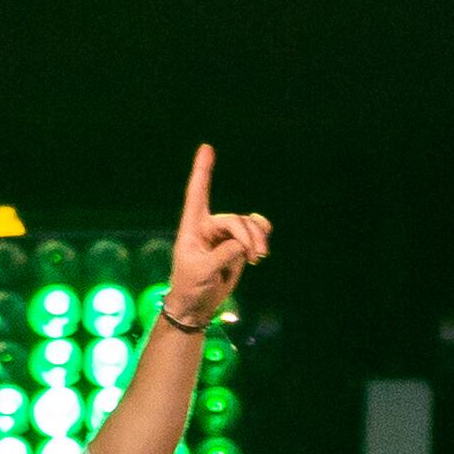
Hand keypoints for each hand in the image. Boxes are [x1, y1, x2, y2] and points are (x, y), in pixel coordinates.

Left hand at [164, 143, 271, 325]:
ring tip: (259, 257)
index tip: (207, 148)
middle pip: (234, 220)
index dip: (202, 171)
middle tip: (253, 257)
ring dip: (257, 238)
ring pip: (248, 226)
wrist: (197, 306)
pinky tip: (264, 245)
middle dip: (247, 236)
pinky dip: (262, 234)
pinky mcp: (238, 247)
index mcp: (193, 227)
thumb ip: (223, 254)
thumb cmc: (190, 287)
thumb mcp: (202, 271)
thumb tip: (242, 245)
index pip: (197, 194)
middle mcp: (209, 226)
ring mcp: (225, 236)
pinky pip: (255, 231)